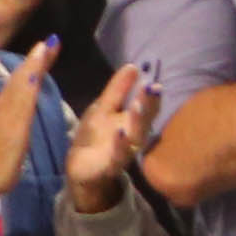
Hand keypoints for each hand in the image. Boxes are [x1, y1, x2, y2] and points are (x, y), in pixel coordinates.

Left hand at [0, 43, 54, 199]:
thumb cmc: (5, 152)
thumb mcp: (18, 121)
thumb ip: (27, 92)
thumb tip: (36, 64)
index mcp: (9, 99)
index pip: (26, 72)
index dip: (39, 57)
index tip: (53, 41)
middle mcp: (4, 102)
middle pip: (22, 75)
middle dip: (36, 60)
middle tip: (52, 46)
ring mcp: (3, 114)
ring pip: (19, 85)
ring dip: (32, 71)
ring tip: (45, 61)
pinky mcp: (5, 125)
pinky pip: (18, 97)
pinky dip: (28, 87)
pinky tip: (31, 91)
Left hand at [58, 64, 154, 209]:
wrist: (81, 169)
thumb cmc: (95, 136)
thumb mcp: (103, 109)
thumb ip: (118, 90)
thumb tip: (133, 66)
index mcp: (133, 121)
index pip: (148, 105)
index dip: (152, 95)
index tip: (154, 81)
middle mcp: (134, 135)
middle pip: (145, 119)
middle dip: (149, 104)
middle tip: (152, 88)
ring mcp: (124, 151)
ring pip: (135, 136)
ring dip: (138, 122)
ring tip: (138, 106)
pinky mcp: (111, 166)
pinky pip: (119, 156)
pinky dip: (121, 145)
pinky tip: (121, 133)